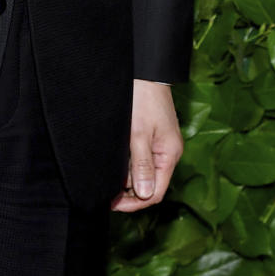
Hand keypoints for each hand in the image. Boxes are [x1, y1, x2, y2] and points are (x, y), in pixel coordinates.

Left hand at [110, 80, 182, 212]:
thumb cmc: (143, 99)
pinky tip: (114, 164)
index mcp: (169, 155)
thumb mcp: (139, 134)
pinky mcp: (151, 136)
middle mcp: (167, 153)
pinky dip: (128, 165)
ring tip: (106, 179)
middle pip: (150, 185)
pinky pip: (141, 159)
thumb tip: (144, 195)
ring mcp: (160, 144)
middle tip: (105, 193)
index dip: (135, 203)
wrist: (144, 71)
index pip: (156, 192)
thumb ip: (142, 164)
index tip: (113, 204)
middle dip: (129, 192)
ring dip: (127, 179)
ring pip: (144, 172)